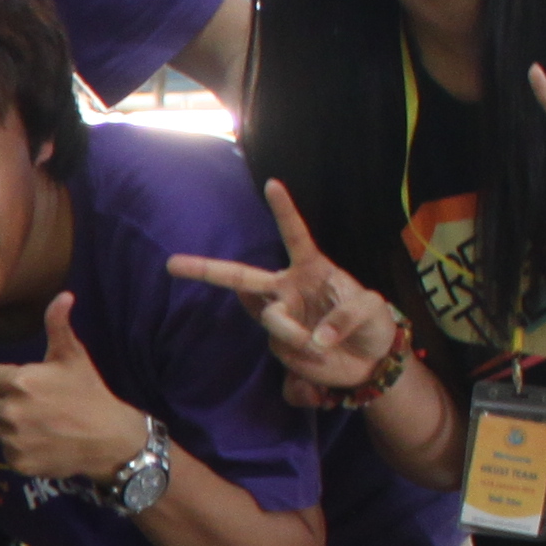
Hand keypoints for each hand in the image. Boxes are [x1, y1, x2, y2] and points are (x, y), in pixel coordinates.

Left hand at [0, 295, 151, 487]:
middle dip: (9, 400)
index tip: (30, 384)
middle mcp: (10, 411)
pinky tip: (43, 441)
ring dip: (13, 424)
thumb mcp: (73, 355)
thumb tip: (63, 295)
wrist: (109, 438)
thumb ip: (58, 324)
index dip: (8, 379)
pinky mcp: (18, 462)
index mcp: (18, 381)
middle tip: (39, 404)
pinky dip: (20, 448)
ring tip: (42, 423)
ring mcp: (13, 439)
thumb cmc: (89, 393)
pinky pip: (6, 450)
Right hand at [167, 181, 416, 411]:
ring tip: (318, 345)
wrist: (369, 362)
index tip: (272, 184)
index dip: (283, 211)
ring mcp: (282, 318)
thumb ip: (346, 317)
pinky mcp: (281, 346)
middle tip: (172, 264)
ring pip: (270, 319)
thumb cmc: (372, 323)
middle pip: (240, 277)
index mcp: (312, 268)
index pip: (294, 235)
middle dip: (205, 269)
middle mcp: (288, 289)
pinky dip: (304, 354)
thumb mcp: (373, 310)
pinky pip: (284, 348)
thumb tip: (315, 338)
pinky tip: (320, 355)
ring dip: (291, 331)